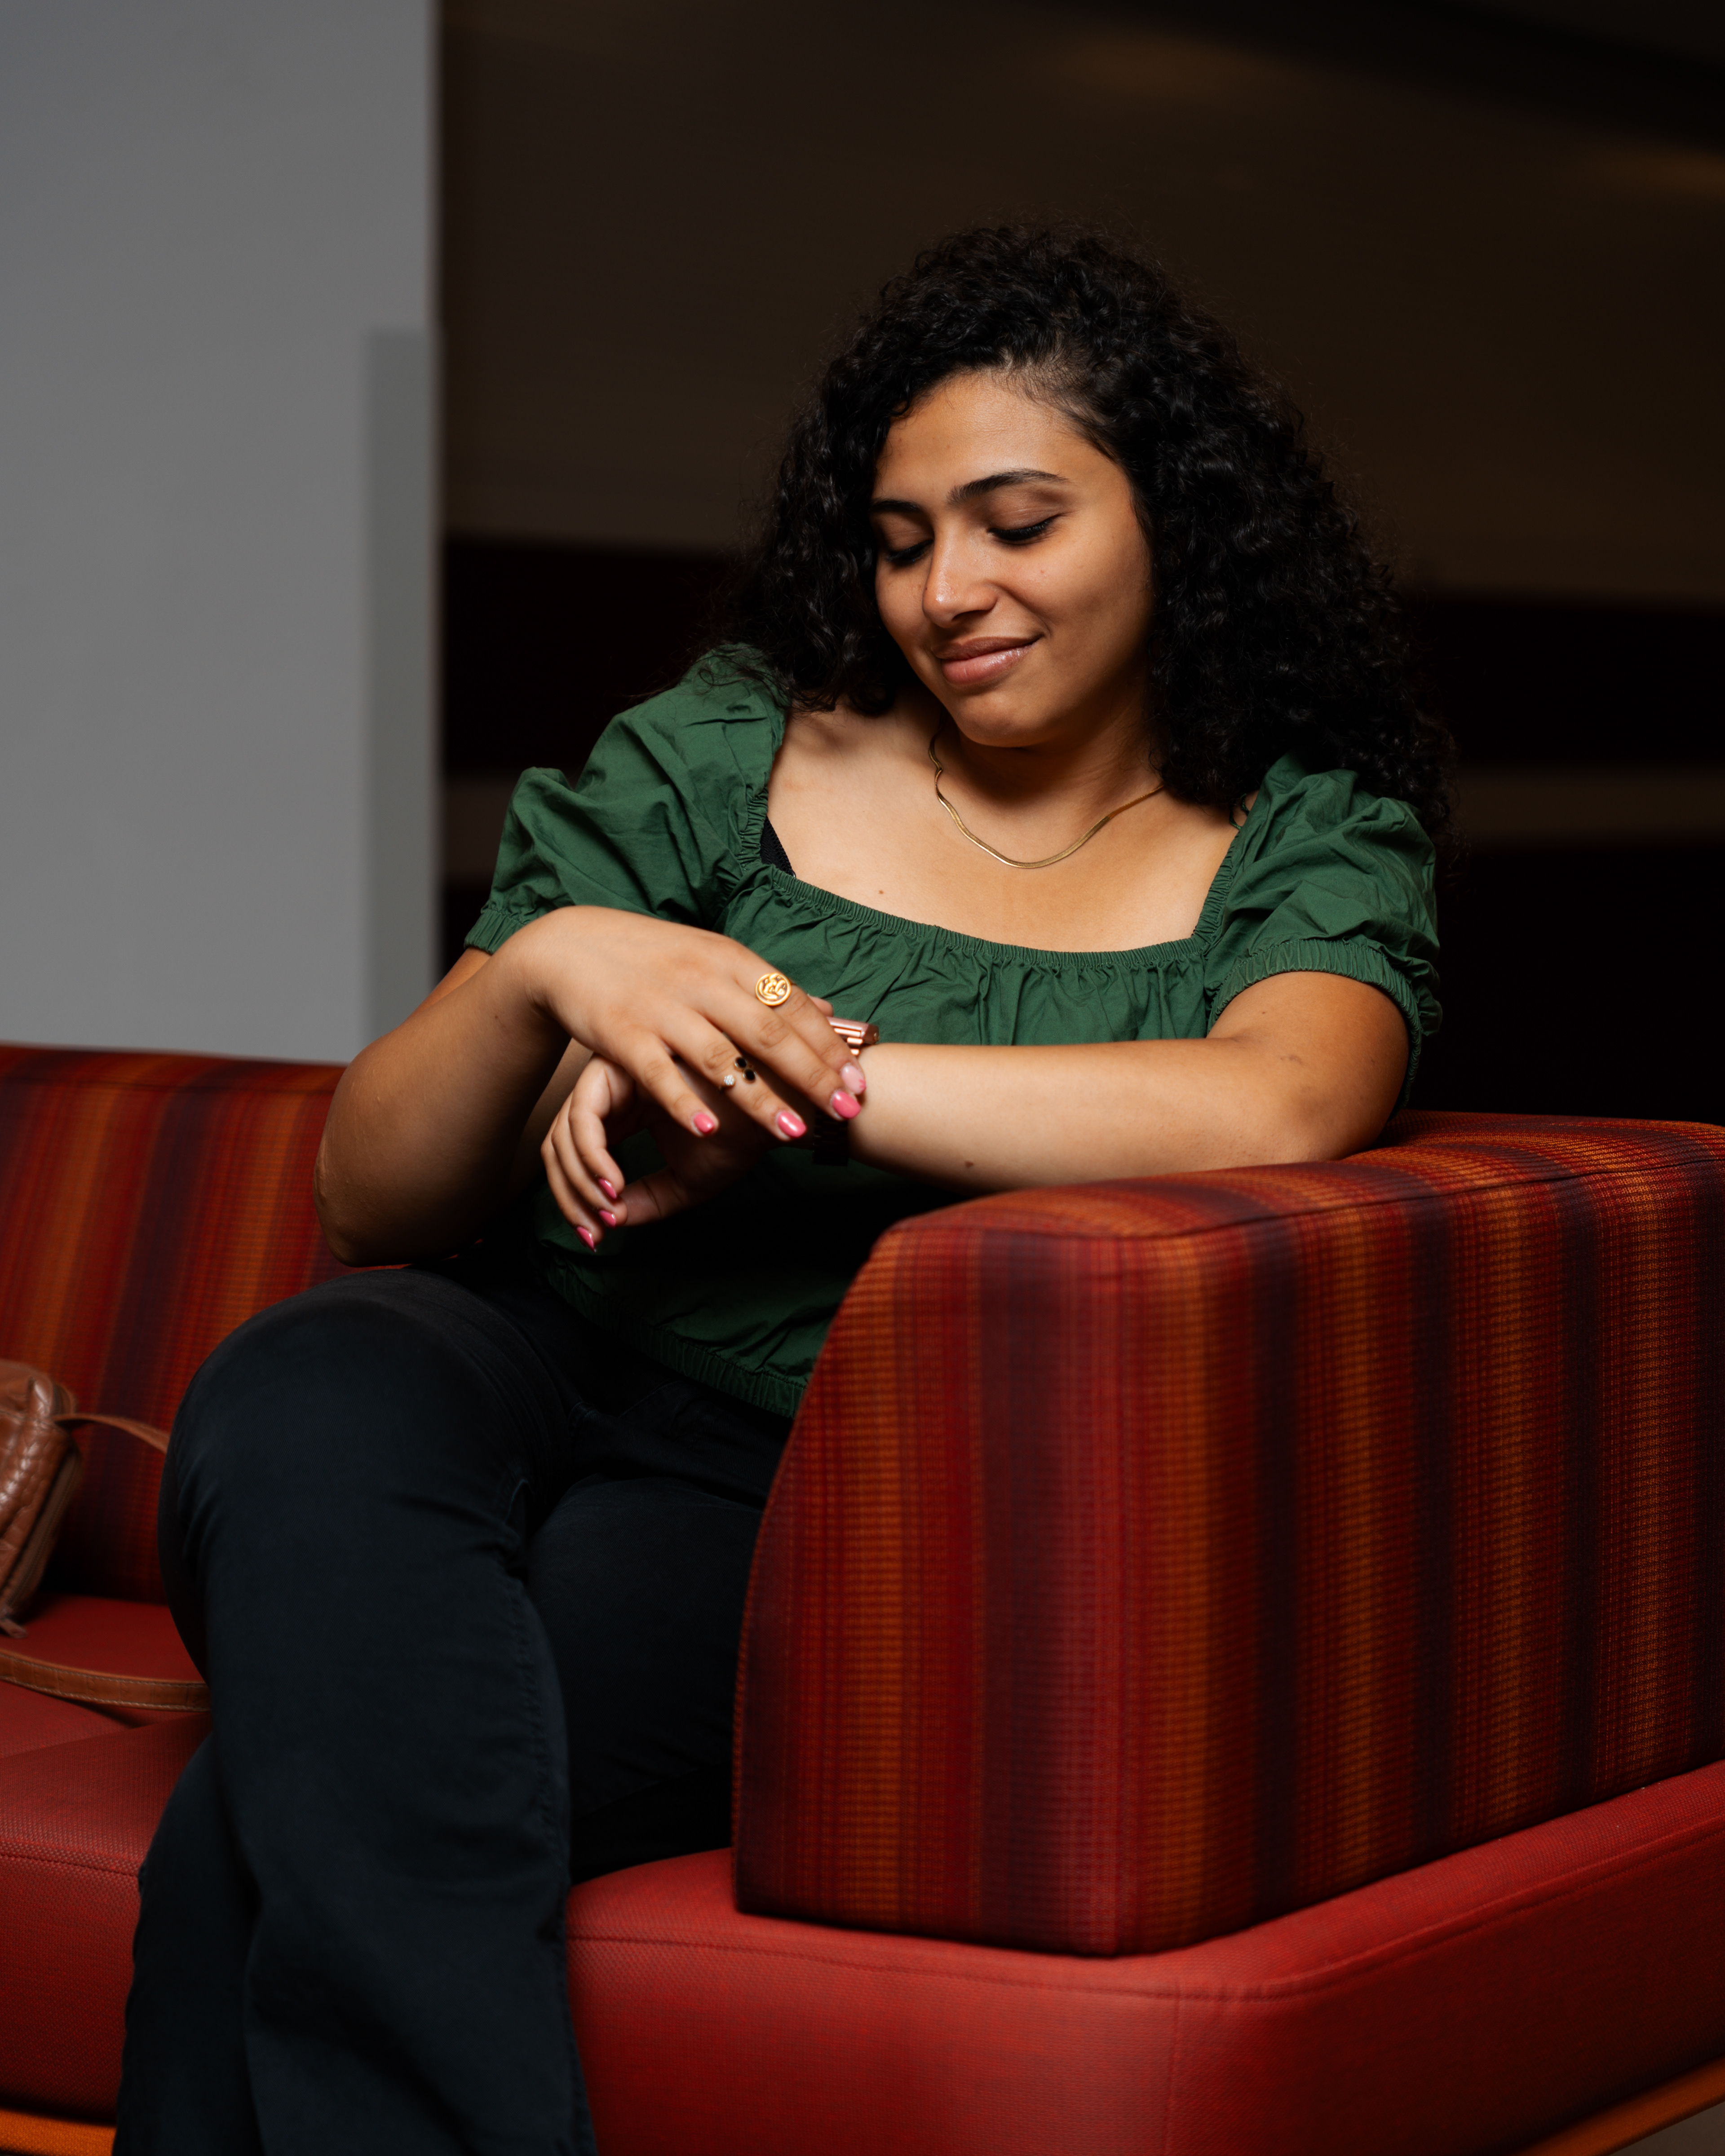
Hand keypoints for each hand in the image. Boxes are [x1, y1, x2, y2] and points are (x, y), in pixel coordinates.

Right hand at [507, 906, 865, 1151]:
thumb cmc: (651, 960)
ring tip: (794, 1132)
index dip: (827, 1044)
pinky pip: (659, 1072)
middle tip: (845, 1112)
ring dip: (760, 1097)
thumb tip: (827, 1010)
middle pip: (767, 1031)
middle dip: (811, 1074)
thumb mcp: (713, 960)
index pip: (790, 1004)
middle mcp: (700, 980)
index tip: (858, 1080)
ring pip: (720, 1056)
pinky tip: (711, 1131)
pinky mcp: (621, 1033)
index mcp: (728, 960)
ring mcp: (661, 1006)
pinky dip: (686, 1102)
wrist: (568, 947)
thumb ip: (766, 988)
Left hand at [541, 1052, 771, 1245]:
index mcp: (625, 1109)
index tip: (596, 1237)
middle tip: (593, 1233)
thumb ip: (648, 1199)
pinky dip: (592, 1156)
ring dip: (580, 1181)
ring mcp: (613, 1075)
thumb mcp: (688, 1180)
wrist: (780, 1104)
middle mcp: (613, 1091)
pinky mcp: (619, 1064)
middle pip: (561, 1146)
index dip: (578, 1201)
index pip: (579, 1156)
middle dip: (570, 1197)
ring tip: (610, 1210)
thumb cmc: (741, 1135)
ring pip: (565, 1133)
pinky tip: (614, 1184)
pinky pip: (584, 1115)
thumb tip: (610, 1220)